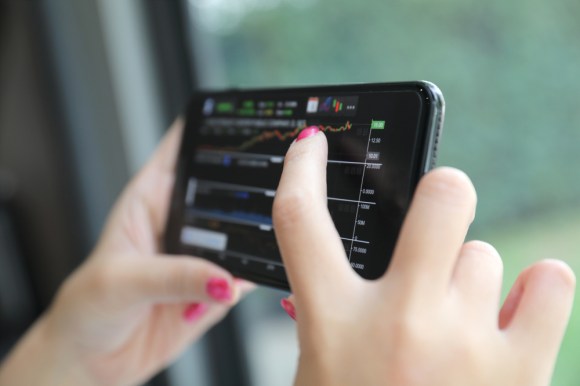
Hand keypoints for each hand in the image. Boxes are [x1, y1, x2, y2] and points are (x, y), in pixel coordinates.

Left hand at [0, 119, 253, 385]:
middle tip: (279, 183)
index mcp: (153, 196)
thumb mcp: (123, 282)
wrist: (95, 358)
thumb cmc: (89, 306)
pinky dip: (258, 273)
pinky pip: (248, 272)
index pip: (186, 144)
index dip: (215, 125)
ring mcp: (204, 251)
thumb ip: (174, 276)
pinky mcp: (217, 284)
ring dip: (259, 232)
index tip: (248, 115)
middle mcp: (184, 219)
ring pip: (245, 229)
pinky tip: (254, 277)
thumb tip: (223, 276)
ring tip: (268, 237)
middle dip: (254, 180)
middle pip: (229, 184)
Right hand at [273, 129, 574, 385]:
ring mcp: (465, 342)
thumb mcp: (322, 372)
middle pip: (443, 196)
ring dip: (470, 277)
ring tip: (457, 323)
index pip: (301, 220)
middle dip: (444, 189)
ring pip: (486, 253)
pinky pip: (549, 282)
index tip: (313, 145)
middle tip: (440, 206)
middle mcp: (400, 322)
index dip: (301, 170)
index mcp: (334, 324)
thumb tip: (351, 270)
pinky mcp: (520, 371)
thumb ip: (334, 315)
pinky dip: (537, 288)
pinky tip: (516, 312)